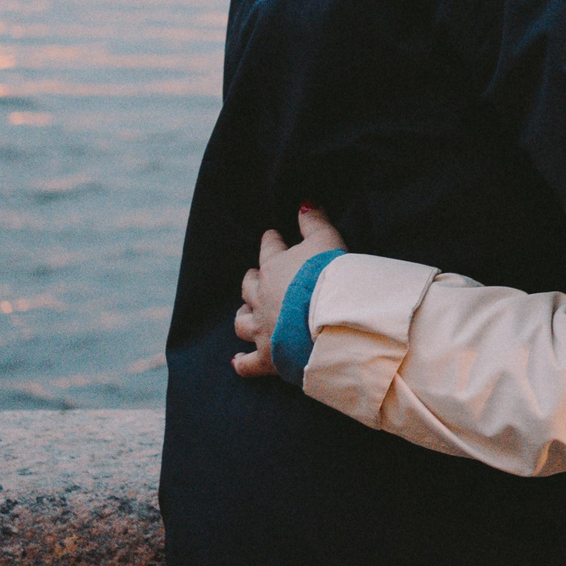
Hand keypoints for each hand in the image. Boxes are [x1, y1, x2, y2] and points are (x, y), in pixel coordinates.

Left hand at [232, 203, 347, 377]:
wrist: (328, 319)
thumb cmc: (328, 275)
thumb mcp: (327, 239)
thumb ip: (314, 220)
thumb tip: (304, 202)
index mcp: (275, 268)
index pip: (269, 249)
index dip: (270, 242)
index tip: (271, 237)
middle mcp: (261, 298)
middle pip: (249, 286)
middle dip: (252, 280)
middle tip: (257, 276)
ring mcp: (262, 328)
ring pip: (242, 321)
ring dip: (244, 316)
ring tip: (246, 312)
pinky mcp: (267, 357)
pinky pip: (247, 363)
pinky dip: (241, 362)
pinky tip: (237, 361)